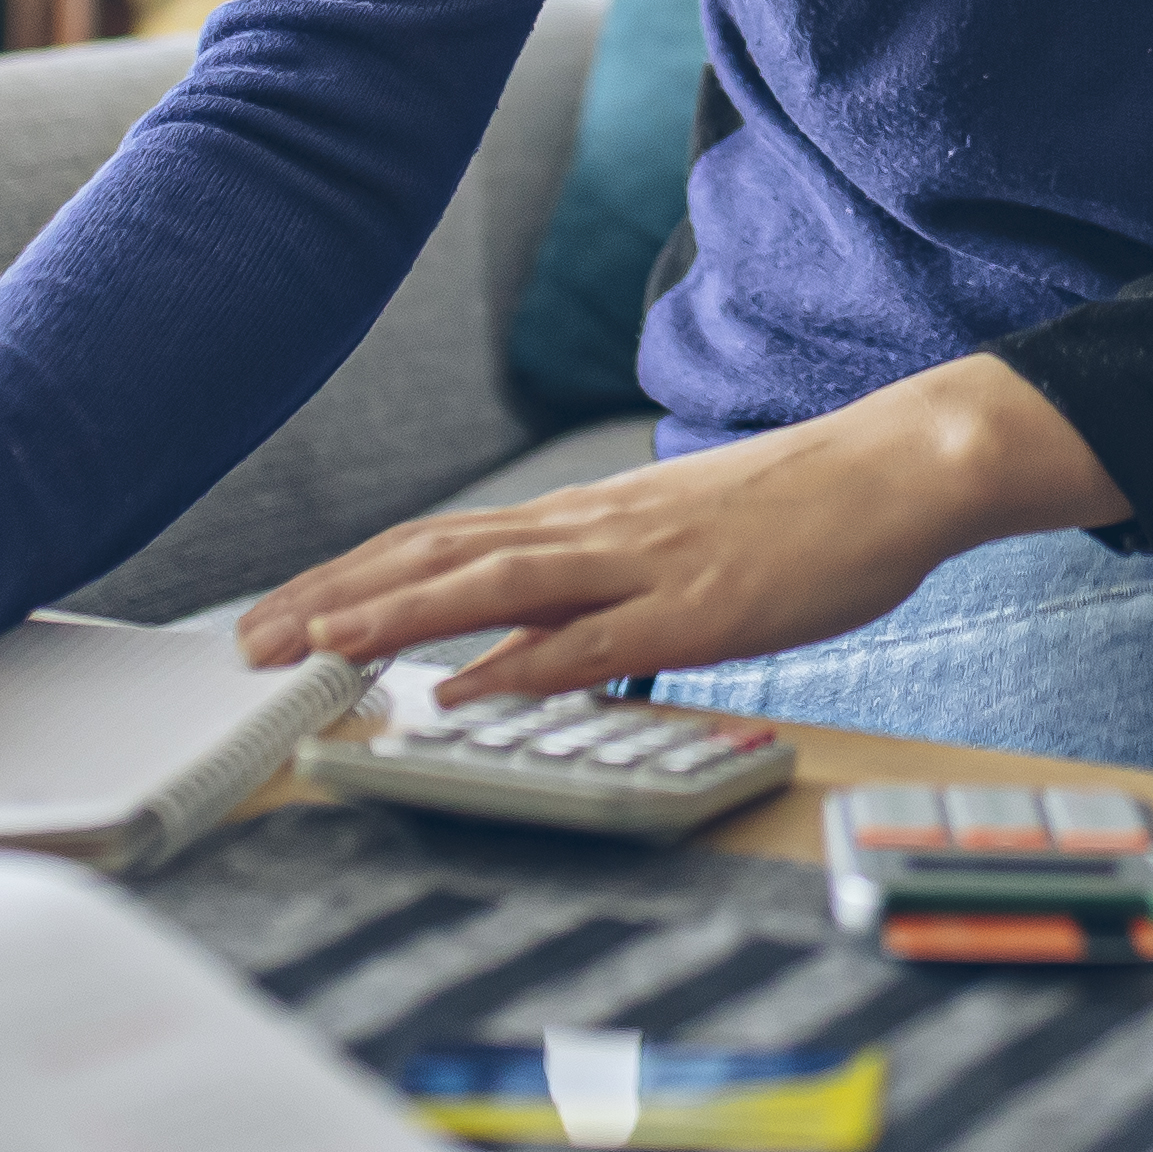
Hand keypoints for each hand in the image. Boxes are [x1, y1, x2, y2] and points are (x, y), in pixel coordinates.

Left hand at [241, 357, 1121, 704]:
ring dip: (395, 618)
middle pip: (439, 558)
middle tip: (251, 642)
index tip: (281, 612)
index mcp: (590, 517)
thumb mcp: (682, 541)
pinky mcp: (699, 604)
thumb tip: (531, 634)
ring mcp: (645, 563)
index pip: (444, 543)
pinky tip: (461, 685)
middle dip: (337, 599)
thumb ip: (604, 586)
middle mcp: (597, 529)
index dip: (354, 577)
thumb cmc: (802, 511)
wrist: (901, 466)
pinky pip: (593, 638)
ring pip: (493, 586)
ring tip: (316, 648)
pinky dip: (518, 661)